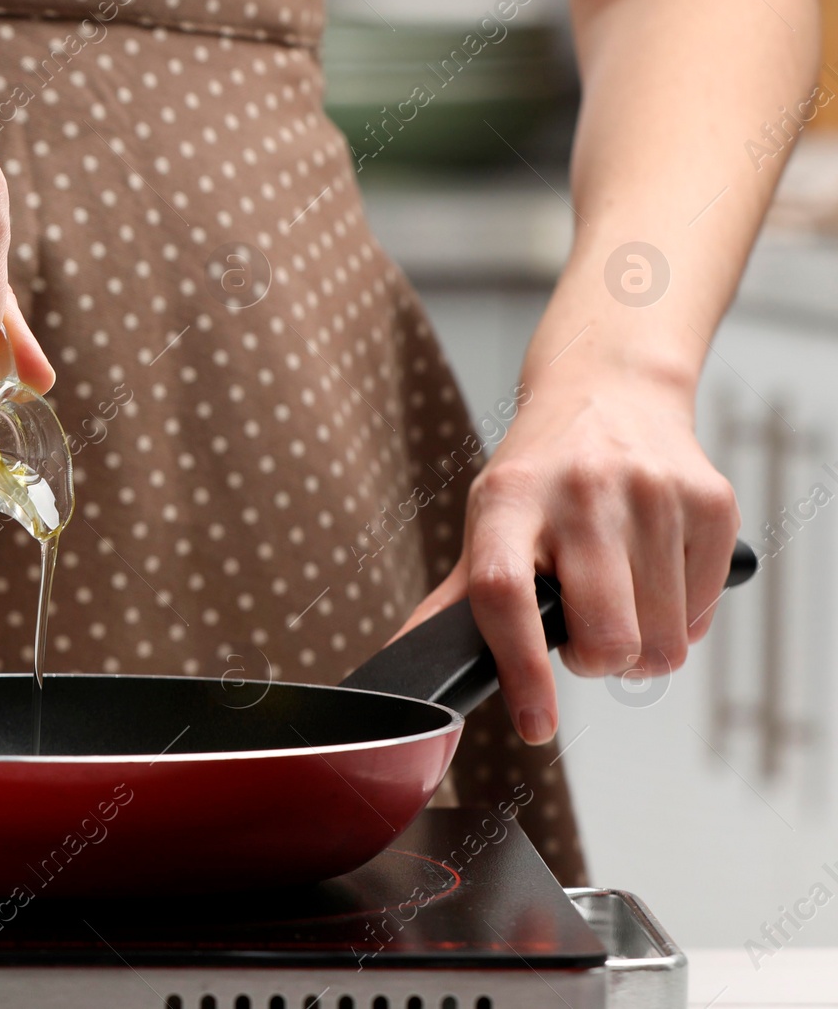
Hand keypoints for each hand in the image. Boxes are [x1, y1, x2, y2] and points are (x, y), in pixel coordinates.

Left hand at [394, 363, 739, 744]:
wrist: (611, 391)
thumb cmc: (540, 474)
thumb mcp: (488, 520)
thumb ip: (453, 602)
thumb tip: (406, 665)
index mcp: (508, 498)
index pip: (505, 593)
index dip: (522, 670)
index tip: (535, 723)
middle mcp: (582, 490)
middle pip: (604, 634)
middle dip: (596, 662)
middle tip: (584, 635)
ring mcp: (652, 492)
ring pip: (660, 641)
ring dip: (639, 646)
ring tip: (618, 604)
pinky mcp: (710, 502)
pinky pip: (701, 615)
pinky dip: (678, 621)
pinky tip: (655, 582)